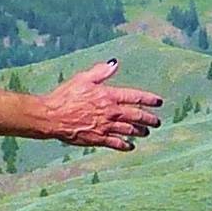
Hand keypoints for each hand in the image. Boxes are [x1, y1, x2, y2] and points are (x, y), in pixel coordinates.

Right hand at [37, 61, 165, 149]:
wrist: (52, 116)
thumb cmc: (65, 96)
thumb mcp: (83, 78)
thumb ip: (101, 72)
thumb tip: (115, 63)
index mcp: (109, 96)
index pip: (135, 97)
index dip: (149, 99)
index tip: (159, 102)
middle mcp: (111, 112)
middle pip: (136, 116)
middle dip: (149, 119)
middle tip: (157, 122)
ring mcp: (105, 127)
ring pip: (129, 131)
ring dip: (140, 132)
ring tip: (146, 133)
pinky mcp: (98, 139)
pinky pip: (116, 143)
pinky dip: (125, 145)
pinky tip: (130, 146)